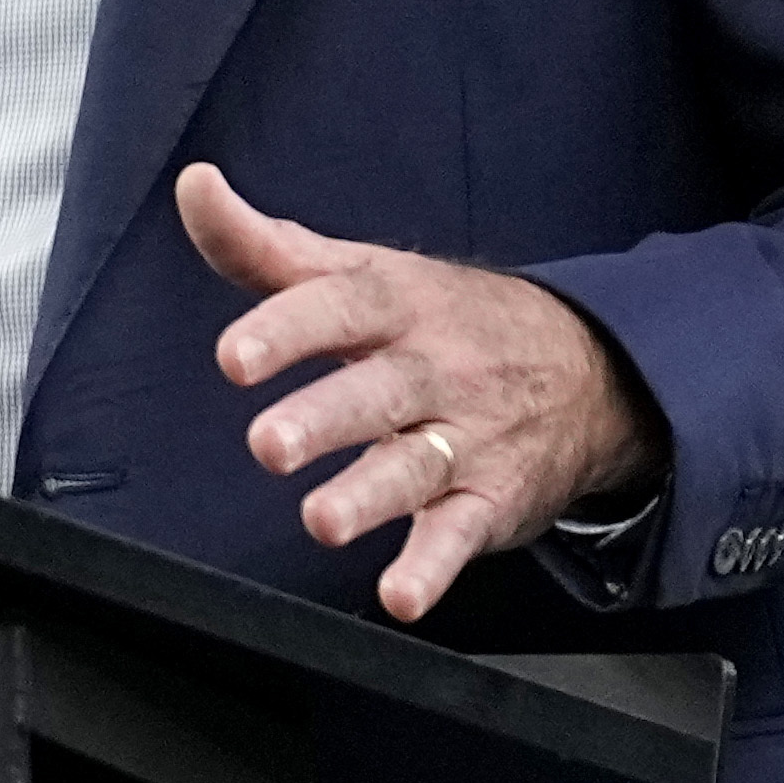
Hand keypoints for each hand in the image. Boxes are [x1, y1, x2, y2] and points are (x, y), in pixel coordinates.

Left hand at [179, 163, 652, 621]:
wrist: (589, 366)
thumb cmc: (444, 319)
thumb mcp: (364, 272)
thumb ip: (267, 245)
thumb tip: (193, 185)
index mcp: (398, 305)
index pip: (342, 306)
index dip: (287, 329)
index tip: (232, 357)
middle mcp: (435, 369)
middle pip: (377, 392)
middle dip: (323, 420)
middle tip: (267, 445)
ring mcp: (466, 437)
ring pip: (415, 468)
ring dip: (368, 497)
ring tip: (321, 521)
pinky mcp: (489, 501)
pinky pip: (461, 536)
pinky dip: (434, 568)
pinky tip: (402, 597)